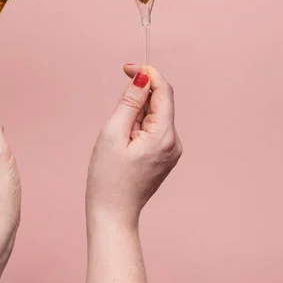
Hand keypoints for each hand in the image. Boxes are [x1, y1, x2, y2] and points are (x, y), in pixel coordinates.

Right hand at [86, 64, 181, 226]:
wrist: (112, 214)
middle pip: (160, 102)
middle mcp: (174, 142)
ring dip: (136, 114)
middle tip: (115, 116)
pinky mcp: (165, 156)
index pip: (163, 90)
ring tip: (118, 137)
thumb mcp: (113, 132)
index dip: (147, 73)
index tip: (126, 67)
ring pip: (155, 115)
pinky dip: (138, 126)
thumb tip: (143, 76)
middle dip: (138, 98)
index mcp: (164, 135)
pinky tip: (124, 143)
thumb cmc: (108, 176)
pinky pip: (154, 129)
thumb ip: (130, 101)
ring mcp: (171, 151)